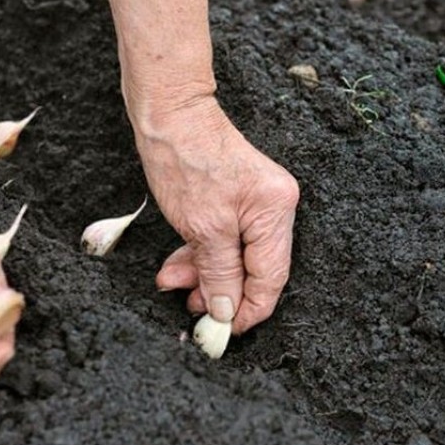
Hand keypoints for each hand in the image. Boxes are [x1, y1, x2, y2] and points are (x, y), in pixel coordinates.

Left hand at [134, 96, 298, 333]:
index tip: (224, 331)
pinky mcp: (235, 199)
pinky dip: (200, 254)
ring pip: (233, 256)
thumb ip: (220, 273)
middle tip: (190, 308)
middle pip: (252, 268)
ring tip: (172, 283)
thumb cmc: (185, 159)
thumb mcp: (202, 227)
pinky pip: (223, 239)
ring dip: (203, 274)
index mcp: (276, 212)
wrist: (168, 113)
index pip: (271, 278)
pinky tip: (177, 264)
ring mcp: (255, 202)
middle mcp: (274, 207)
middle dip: (219, 291)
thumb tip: (228, 311)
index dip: (249, 310)